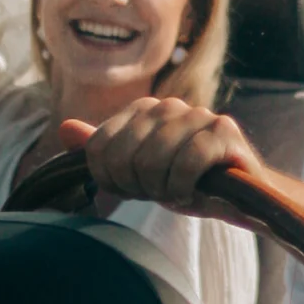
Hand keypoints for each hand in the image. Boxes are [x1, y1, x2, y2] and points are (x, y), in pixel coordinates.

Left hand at [61, 99, 260, 213]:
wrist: (240, 198)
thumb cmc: (186, 182)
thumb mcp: (137, 169)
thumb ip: (103, 148)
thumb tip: (63, 128)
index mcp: (143, 110)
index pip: (99, 147)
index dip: (111, 180)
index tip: (133, 189)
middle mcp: (168, 105)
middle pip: (122, 157)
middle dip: (138, 186)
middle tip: (160, 192)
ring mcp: (198, 114)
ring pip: (153, 161)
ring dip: (163, 189)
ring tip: (178, 190)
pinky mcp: (224, 130)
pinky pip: (187, 163)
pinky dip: (185, 186)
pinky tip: (195, 190)